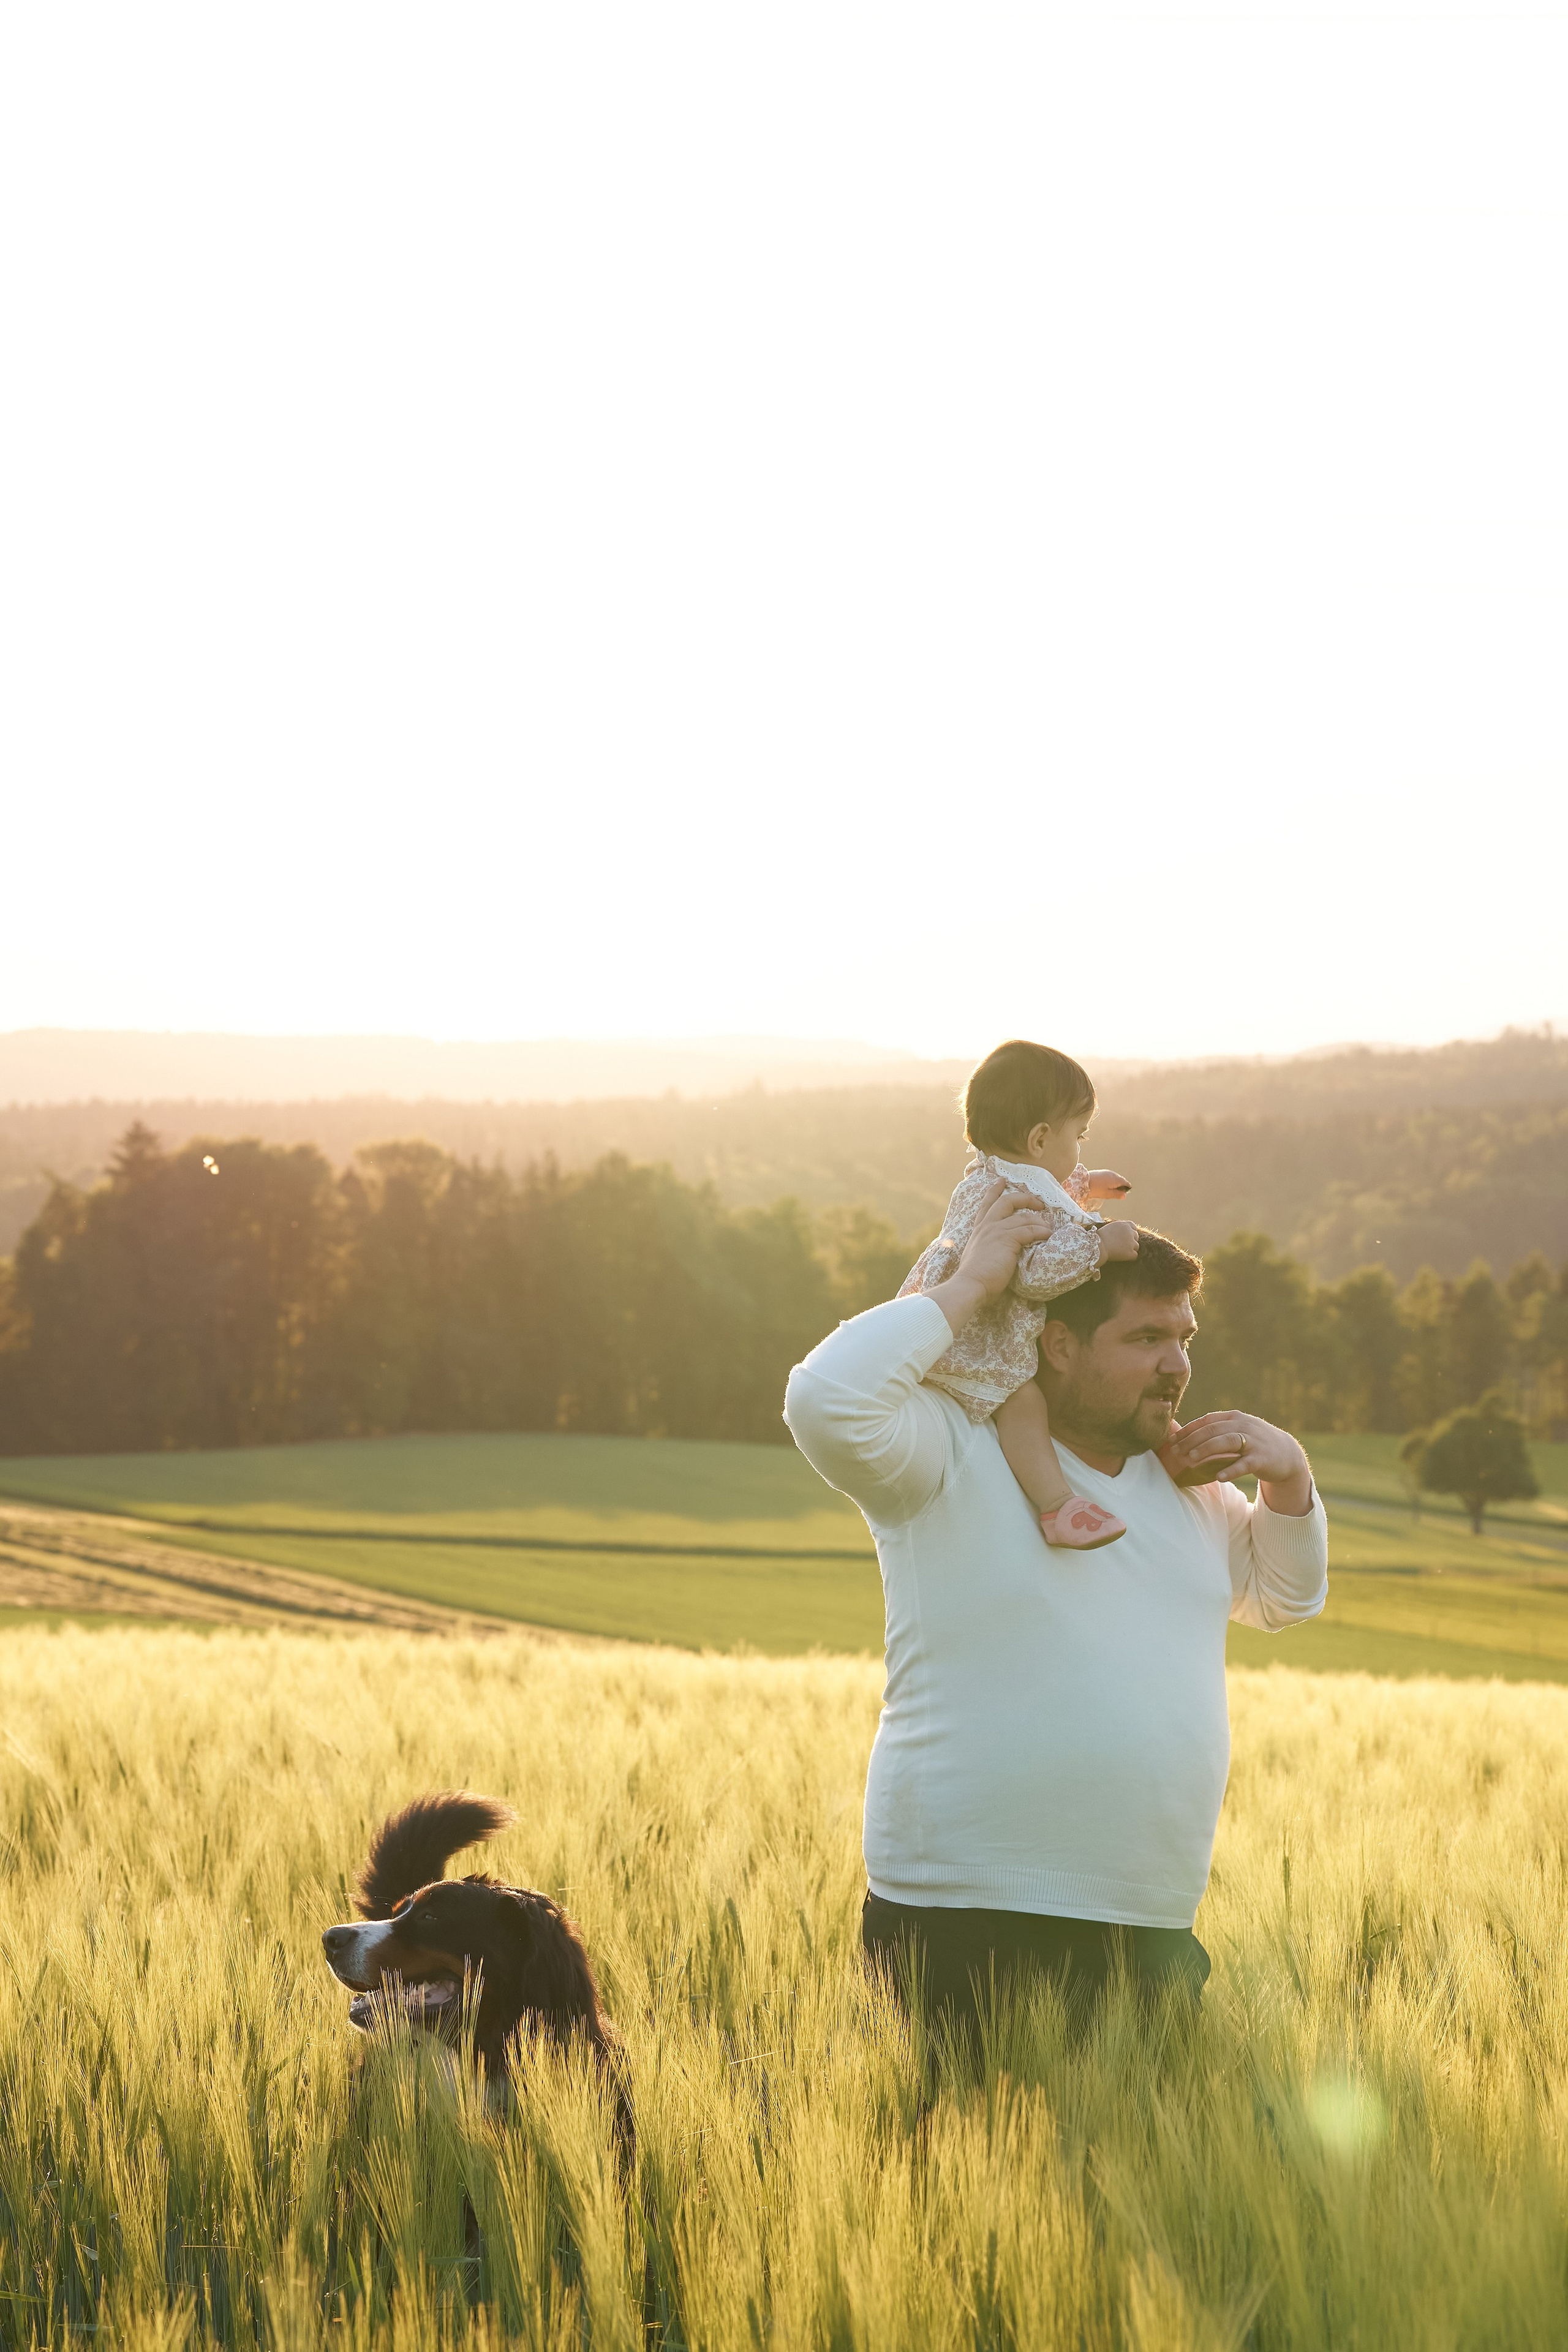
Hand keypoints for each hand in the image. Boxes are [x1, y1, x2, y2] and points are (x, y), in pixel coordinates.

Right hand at [926, 1181, 1056, 1337]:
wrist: (970, 1284)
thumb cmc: (975, 1276)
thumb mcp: (978, 1254)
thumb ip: (988, 1246)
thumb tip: (999, 1249)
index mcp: (979, 1229)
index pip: (986, 1204)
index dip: (994, 1191)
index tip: (1001, 1180)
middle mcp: (987, 1226)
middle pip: (1007, 1201)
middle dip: (1025, 1198)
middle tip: (1038, 1202)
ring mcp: (997, 1230)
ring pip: (1023, 1217)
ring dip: (1039, 1221)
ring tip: (1049, 1227)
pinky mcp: (1008, 1239)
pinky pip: (1030, 1230)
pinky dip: (1041, 1231)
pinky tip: (1048, 1234)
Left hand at [1084, 1168, 1130, 1200]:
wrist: (1082, 1182)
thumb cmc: (1095, 1189)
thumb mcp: (1107, 1194)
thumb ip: (1116, 1194)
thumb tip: (1124, 1195)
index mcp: (1116, 1179)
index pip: (1126, 1183)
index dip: (1127, 1188)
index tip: (1125, 1193)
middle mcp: (1113, 1174)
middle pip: (1121, 1179)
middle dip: (1121, 1185)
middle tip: (1119, 1192)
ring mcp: (1107, 1172)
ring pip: (1115, 1177)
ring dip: (1116, 1183)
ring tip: (1112, 1190)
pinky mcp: (1101, 1172)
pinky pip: (1110, 1176)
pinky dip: (1110, 1180)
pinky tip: (1106, 1185)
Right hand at [1096, 1219, 1138, 1263]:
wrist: (1097, 1247)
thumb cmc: (1098, 1238)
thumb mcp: (1109, 1227)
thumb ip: (1119, 1229)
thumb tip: (1122, 1233)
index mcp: (1124, 1225)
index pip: (1133, 1227)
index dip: (1130, 1233)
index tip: (1125, 1237)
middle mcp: (1130, 1232)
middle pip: (1136, 1237)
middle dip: (1130, 1241)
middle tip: (1121, 1246)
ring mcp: (1131, 1242)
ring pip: (1136, 1246)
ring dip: (1130, 1249)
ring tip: (1119, 1252)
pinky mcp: (1131, 1252)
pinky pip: (1134, 1255)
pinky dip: (1129, 1257)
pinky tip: (1121, 1257)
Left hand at [1159, 1412, 1313, 1514]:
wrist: (1287, 1454)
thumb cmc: (1253, 1442)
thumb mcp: (1236, 1431)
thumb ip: (1215, 1431)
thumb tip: (1183, 1434)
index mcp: (1234, 1417)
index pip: (1206, 1421)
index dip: (1187, 1430)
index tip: (1171, 1440)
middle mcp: (1243, 1426)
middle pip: (1212, 1431)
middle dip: (1191, 1441)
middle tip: (1175, 1452)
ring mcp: (1253, 1441)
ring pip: (1226, 1442)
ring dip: (1206, 1450)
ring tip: (1190, 1459)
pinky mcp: (1262, 1458)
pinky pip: (1244, 1464)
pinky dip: (1230, 1469)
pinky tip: (1218, 1477)